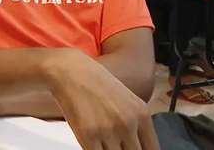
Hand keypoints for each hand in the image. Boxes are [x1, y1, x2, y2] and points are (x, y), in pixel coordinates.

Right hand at [44, 50, 159, 149]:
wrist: (71, 71)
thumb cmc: (97, 84)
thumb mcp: (127, 101)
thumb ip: (136, 125)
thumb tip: (138, 146)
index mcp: (142, 114)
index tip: (134, 149)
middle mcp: (128, 123)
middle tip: (116, 145)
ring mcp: (108, 130)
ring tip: (103, 142)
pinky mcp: (88, 135)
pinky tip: (93, 144)